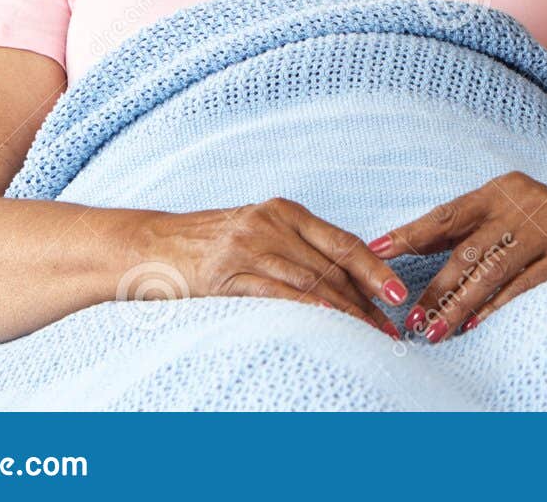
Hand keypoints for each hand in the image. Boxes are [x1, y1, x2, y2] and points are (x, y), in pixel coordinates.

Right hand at [152, 196, 409, 336]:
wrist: (147, 244)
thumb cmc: (206, 244)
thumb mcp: (256, 233)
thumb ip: (296, 248)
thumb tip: (345, 281)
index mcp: (284, 211)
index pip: (343, 241)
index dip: (375, 269)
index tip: (399, 294)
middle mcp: (270, 222)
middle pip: (332, 265)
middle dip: (366, 299)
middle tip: (391, 328)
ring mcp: (247, 245)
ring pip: (311, 280)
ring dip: (345, 312)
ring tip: (368, 336)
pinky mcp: (224, 273)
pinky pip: (275, 291)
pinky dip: (307, 307)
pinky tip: (329, 321)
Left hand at [369, 171, 546, 341]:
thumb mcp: (511, 212)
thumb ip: (467, 227)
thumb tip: (404, 244)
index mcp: (501, 188)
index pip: (447, 213)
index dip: (410, 233)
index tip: (376, 252)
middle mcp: (524, 202)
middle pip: (467, 250)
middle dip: (435, 288)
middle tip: (410, 319)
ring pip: (492, 272)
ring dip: (459, 307)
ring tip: (434, 332)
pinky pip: (525, 287)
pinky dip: (497, 309)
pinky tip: (476, 327)